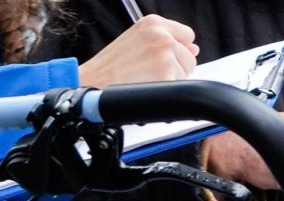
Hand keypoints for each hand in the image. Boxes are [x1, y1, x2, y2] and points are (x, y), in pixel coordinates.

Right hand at [78, 15, 197, 88]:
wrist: (89, 85)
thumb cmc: (106, 70)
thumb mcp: (134, 42)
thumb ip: (164, 41)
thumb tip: (194, 49)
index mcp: (153, 23)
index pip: (186, 35)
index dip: (176, 51)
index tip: (161, 61)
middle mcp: (161, 35)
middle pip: (189, 55)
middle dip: (174, 68)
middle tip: (148, 75)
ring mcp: (164, 54)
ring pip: (186, 71)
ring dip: (169, 81)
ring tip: (145, 82)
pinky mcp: (165, 74)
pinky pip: (178, 87)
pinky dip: (164, 93)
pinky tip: (146, 90)